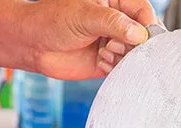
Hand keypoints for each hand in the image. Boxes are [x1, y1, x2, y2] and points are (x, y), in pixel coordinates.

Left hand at [23, 0, 158, 78]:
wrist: (33, 44)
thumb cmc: (53, 20)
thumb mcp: (85, 16)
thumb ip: (114, 23)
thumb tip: (139, 34)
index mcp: (115, 2)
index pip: (142, 11)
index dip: (147, 24)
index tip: (146, 37)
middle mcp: (116, 23)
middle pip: (142, 35)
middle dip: (134, 43)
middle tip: (115, 44)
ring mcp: (111, 42)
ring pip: (133, 53)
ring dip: (122, 56)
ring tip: (104, 51)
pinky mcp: (104, 61)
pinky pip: (120, 68)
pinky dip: (114, 67)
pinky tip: (100, 61)